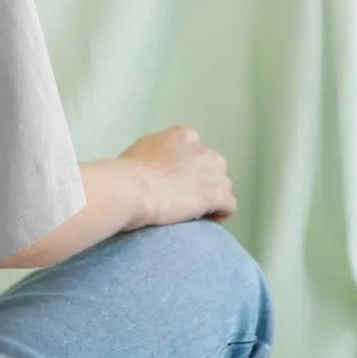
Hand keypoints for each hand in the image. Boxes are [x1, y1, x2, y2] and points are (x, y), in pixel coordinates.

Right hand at [120, 125, 235, 228]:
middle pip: (213, 168)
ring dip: (210, 199)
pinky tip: (203, 221)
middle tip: (183, 198)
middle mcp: (203, 150)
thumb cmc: (128, 171)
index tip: (176, 183)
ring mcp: (214, 172)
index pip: (196, 153)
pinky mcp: (219, 194)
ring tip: (191, 213)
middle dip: (202, 182)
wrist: (134, 187)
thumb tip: (156, 165)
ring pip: (223, 187)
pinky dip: (218, 214)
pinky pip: (228, 206)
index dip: (188, 170)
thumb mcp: (141, 150)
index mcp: (184, 136)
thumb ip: (158, 153)